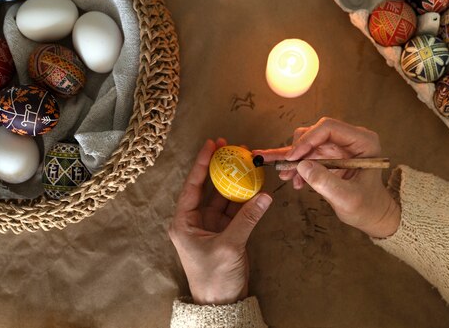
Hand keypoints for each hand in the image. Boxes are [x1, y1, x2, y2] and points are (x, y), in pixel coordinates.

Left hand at [168, 139, 272, 304]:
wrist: (222, 304)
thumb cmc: (214, 277)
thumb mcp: (229, 246)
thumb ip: (247, 219)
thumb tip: (264, 195)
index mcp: (185, 222)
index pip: (193, 186)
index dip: (202, 164)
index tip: (211, 144)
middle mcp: (196, 220)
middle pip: (208, 187)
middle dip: (219, 167)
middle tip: (230, 146)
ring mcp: (212, 226)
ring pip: (224, 197)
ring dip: (234, 181)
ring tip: (246, 161)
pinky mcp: (226, 232)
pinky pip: (236, 210)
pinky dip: (245, 198)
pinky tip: (255, 185)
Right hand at [254, 117, 398, 237]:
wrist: (372, 215)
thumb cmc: (367, 207)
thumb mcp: (347, 199)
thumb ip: (325, 182)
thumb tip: (301, 166)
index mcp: (363, 142)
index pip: (329, 128)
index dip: (307, 140)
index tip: (293, 158)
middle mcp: (350, 139)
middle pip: (315, 133)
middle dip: (298, 150)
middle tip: (284, 167)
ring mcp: (340, 146)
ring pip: (308, 143)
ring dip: (294, 159)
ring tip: (284, 175)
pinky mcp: (331, 156)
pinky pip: (309, 154)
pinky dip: (298, 166)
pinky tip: (293, 180)